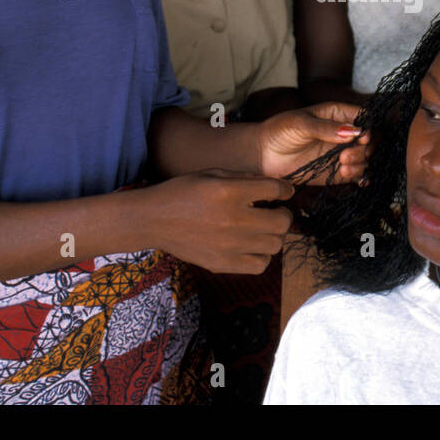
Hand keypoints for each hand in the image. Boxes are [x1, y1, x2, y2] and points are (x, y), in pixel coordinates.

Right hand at [140, 169, 293, 273]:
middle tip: (276, 212)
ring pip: (275, 245)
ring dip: (274, 236)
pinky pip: (259, 266)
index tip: (285, 192)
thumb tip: (274, 185)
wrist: (154, 219)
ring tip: (264, 230)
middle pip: (282, 222)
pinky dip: (261, 256)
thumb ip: (245, 177)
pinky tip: (252, 246)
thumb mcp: (213, 173)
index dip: (286, 190)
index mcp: (230, 192)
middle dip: (284, 215)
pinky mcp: (222, 263)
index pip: (275, 190)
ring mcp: (229, 245)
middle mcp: (233, 220)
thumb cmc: (183, 192)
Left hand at [255, 102, 367, 181]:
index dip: (369, 128)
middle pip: (371, 140)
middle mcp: (344, 133)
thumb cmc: (279, 131)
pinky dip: (363, 178)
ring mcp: (342, 152)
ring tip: (342, 169)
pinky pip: (358, 174)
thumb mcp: (301, 124)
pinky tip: (358, 181)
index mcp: (338, 114)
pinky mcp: (338, 171)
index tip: (362, 139)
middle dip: (364, 150)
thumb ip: (326, 128)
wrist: (263, 155)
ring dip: (361, 165)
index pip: (365, 118)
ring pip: (366, 158)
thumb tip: (354, 131)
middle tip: (345, 157)